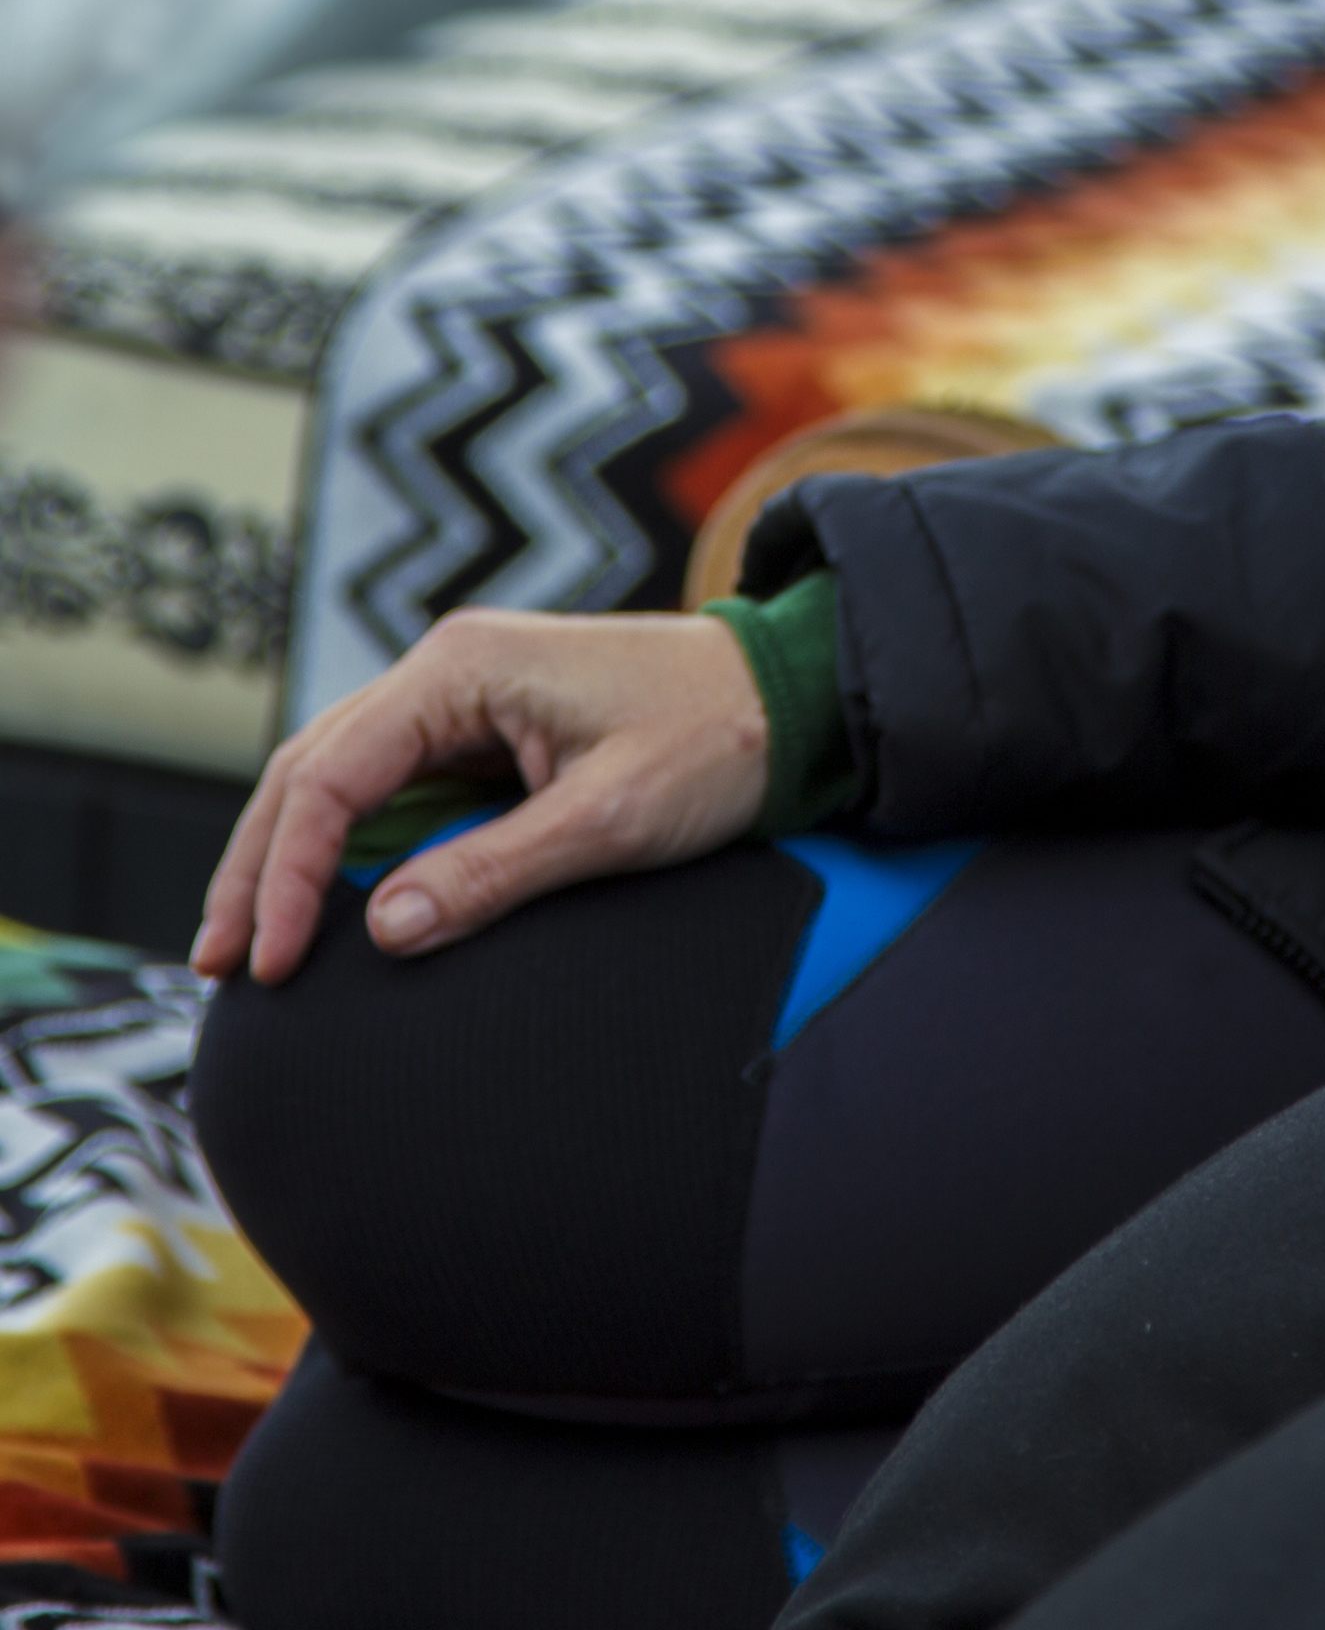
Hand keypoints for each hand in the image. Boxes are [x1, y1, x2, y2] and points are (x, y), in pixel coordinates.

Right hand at [194, 610, 771, 986]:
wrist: (798, 696)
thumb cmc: (720, 739)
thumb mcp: (613, 818)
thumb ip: (497, 870)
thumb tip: (385, 930)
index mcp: (463, 666)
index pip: (333, 774)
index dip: (290, 873)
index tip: (274, 959)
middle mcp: (448, 670)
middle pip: (312, 770)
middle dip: (260, 868)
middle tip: (222, 962)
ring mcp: (465, 698)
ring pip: (341, 779)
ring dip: (293, 859)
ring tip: (250, 947)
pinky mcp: (489, 732)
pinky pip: (393, 789)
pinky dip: (350, 847)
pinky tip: (326, 906)